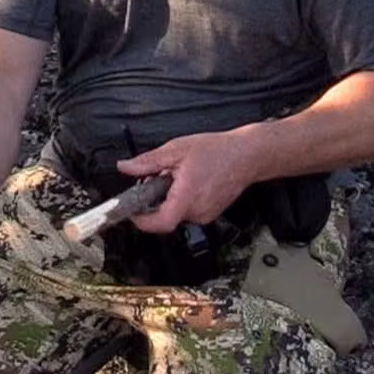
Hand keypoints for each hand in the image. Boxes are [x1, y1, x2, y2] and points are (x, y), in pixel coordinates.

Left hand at [115, 130, 254, 233]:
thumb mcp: (177, 150)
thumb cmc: (218, 151)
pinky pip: (187, 211)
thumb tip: (125, 167)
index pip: (160, 223)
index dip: (142, 221)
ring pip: (175, 213)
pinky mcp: (210, 214)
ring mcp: (205, 214)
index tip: (132, 211)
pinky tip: (187, 182)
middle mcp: (197, 211)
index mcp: (187, 197)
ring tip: (176, 176)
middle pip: (164, 216)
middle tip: (157, 178)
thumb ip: (148, 161)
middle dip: (154, 199)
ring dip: (168, 198)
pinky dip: (181, 199)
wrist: (247, 155)